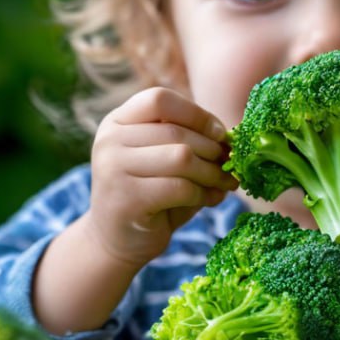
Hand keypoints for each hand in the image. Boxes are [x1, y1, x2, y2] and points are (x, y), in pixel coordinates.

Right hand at [83, 87, 237, 268]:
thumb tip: (230, 136)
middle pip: (176, 132)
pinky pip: (180, 188)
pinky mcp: (126, 199)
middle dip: (212, 149)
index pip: (159, 99)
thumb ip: (186, 140)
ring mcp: (112, 169)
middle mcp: (109, 141)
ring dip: (212, 172)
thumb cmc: (150, 194)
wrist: (116, 241)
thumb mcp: (162, 158)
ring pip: (182, 158)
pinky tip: (212, 199)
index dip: (196, 114)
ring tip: (225, 183)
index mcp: (117, 122)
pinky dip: (204, 193)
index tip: (219, 133)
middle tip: (230, 164)